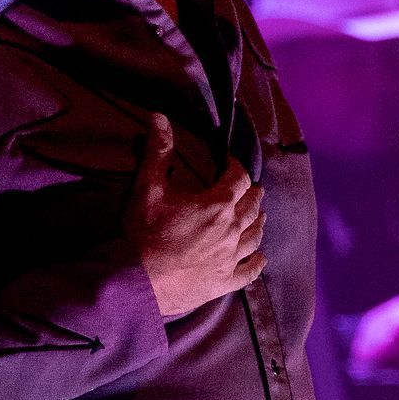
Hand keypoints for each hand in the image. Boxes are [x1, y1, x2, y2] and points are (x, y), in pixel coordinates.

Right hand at [128, 113, 264, 319]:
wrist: (137, 283)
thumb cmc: (142, 234)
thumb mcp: (147, 187)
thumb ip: (157, 151)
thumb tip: (159, 116)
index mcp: (217, 204)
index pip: (238, 178)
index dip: (236, 168)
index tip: (229, 164)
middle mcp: (231, 230)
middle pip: (253, 207)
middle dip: (252, 193)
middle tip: (250, 189)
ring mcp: (230, 259)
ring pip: (255, 236)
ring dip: (259, 222)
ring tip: (260, 216)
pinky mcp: (225, 282)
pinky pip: (250, 272)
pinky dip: (257, 262)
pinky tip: (260, 257)